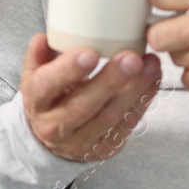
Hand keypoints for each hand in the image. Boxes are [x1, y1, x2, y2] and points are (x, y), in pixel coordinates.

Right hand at [19, 33, 160, 162]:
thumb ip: (39, 55)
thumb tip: (44, 39)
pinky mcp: (104, 149)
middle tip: (132, 58)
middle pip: (83, 105)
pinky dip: (143, 101)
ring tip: (150, 64)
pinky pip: (126, 126)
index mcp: (36, 102)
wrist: (51, 139)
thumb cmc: (49, 97)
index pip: (46, 86)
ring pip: (109, 117)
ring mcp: (80, 142)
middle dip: (110, 81)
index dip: (67, 70)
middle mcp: (55, 126)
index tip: (90, 53)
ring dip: (134, 90)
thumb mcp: (35, 75)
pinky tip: (153, 79)